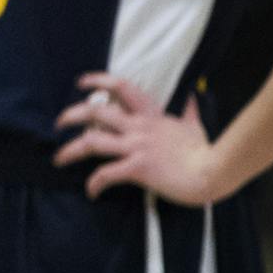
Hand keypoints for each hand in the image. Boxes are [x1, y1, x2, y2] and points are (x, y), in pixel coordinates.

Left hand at [53, 72, 225, 203]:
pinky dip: (94, 183)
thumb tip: (192, 97)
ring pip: (92, 142)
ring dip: (70, 151)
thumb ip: (189, 111)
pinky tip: (91, 191)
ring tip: (59, 159)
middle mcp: (139, 127)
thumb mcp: (195, 126)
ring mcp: (137, 147)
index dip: (99, 81)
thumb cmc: (204, 152)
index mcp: (151, 115)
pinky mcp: (138, 168)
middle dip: (72, 115)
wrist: (214, 172)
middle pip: (96, 112)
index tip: (82, 82)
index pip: (123, 88)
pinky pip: (106, 174)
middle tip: (59, 123)